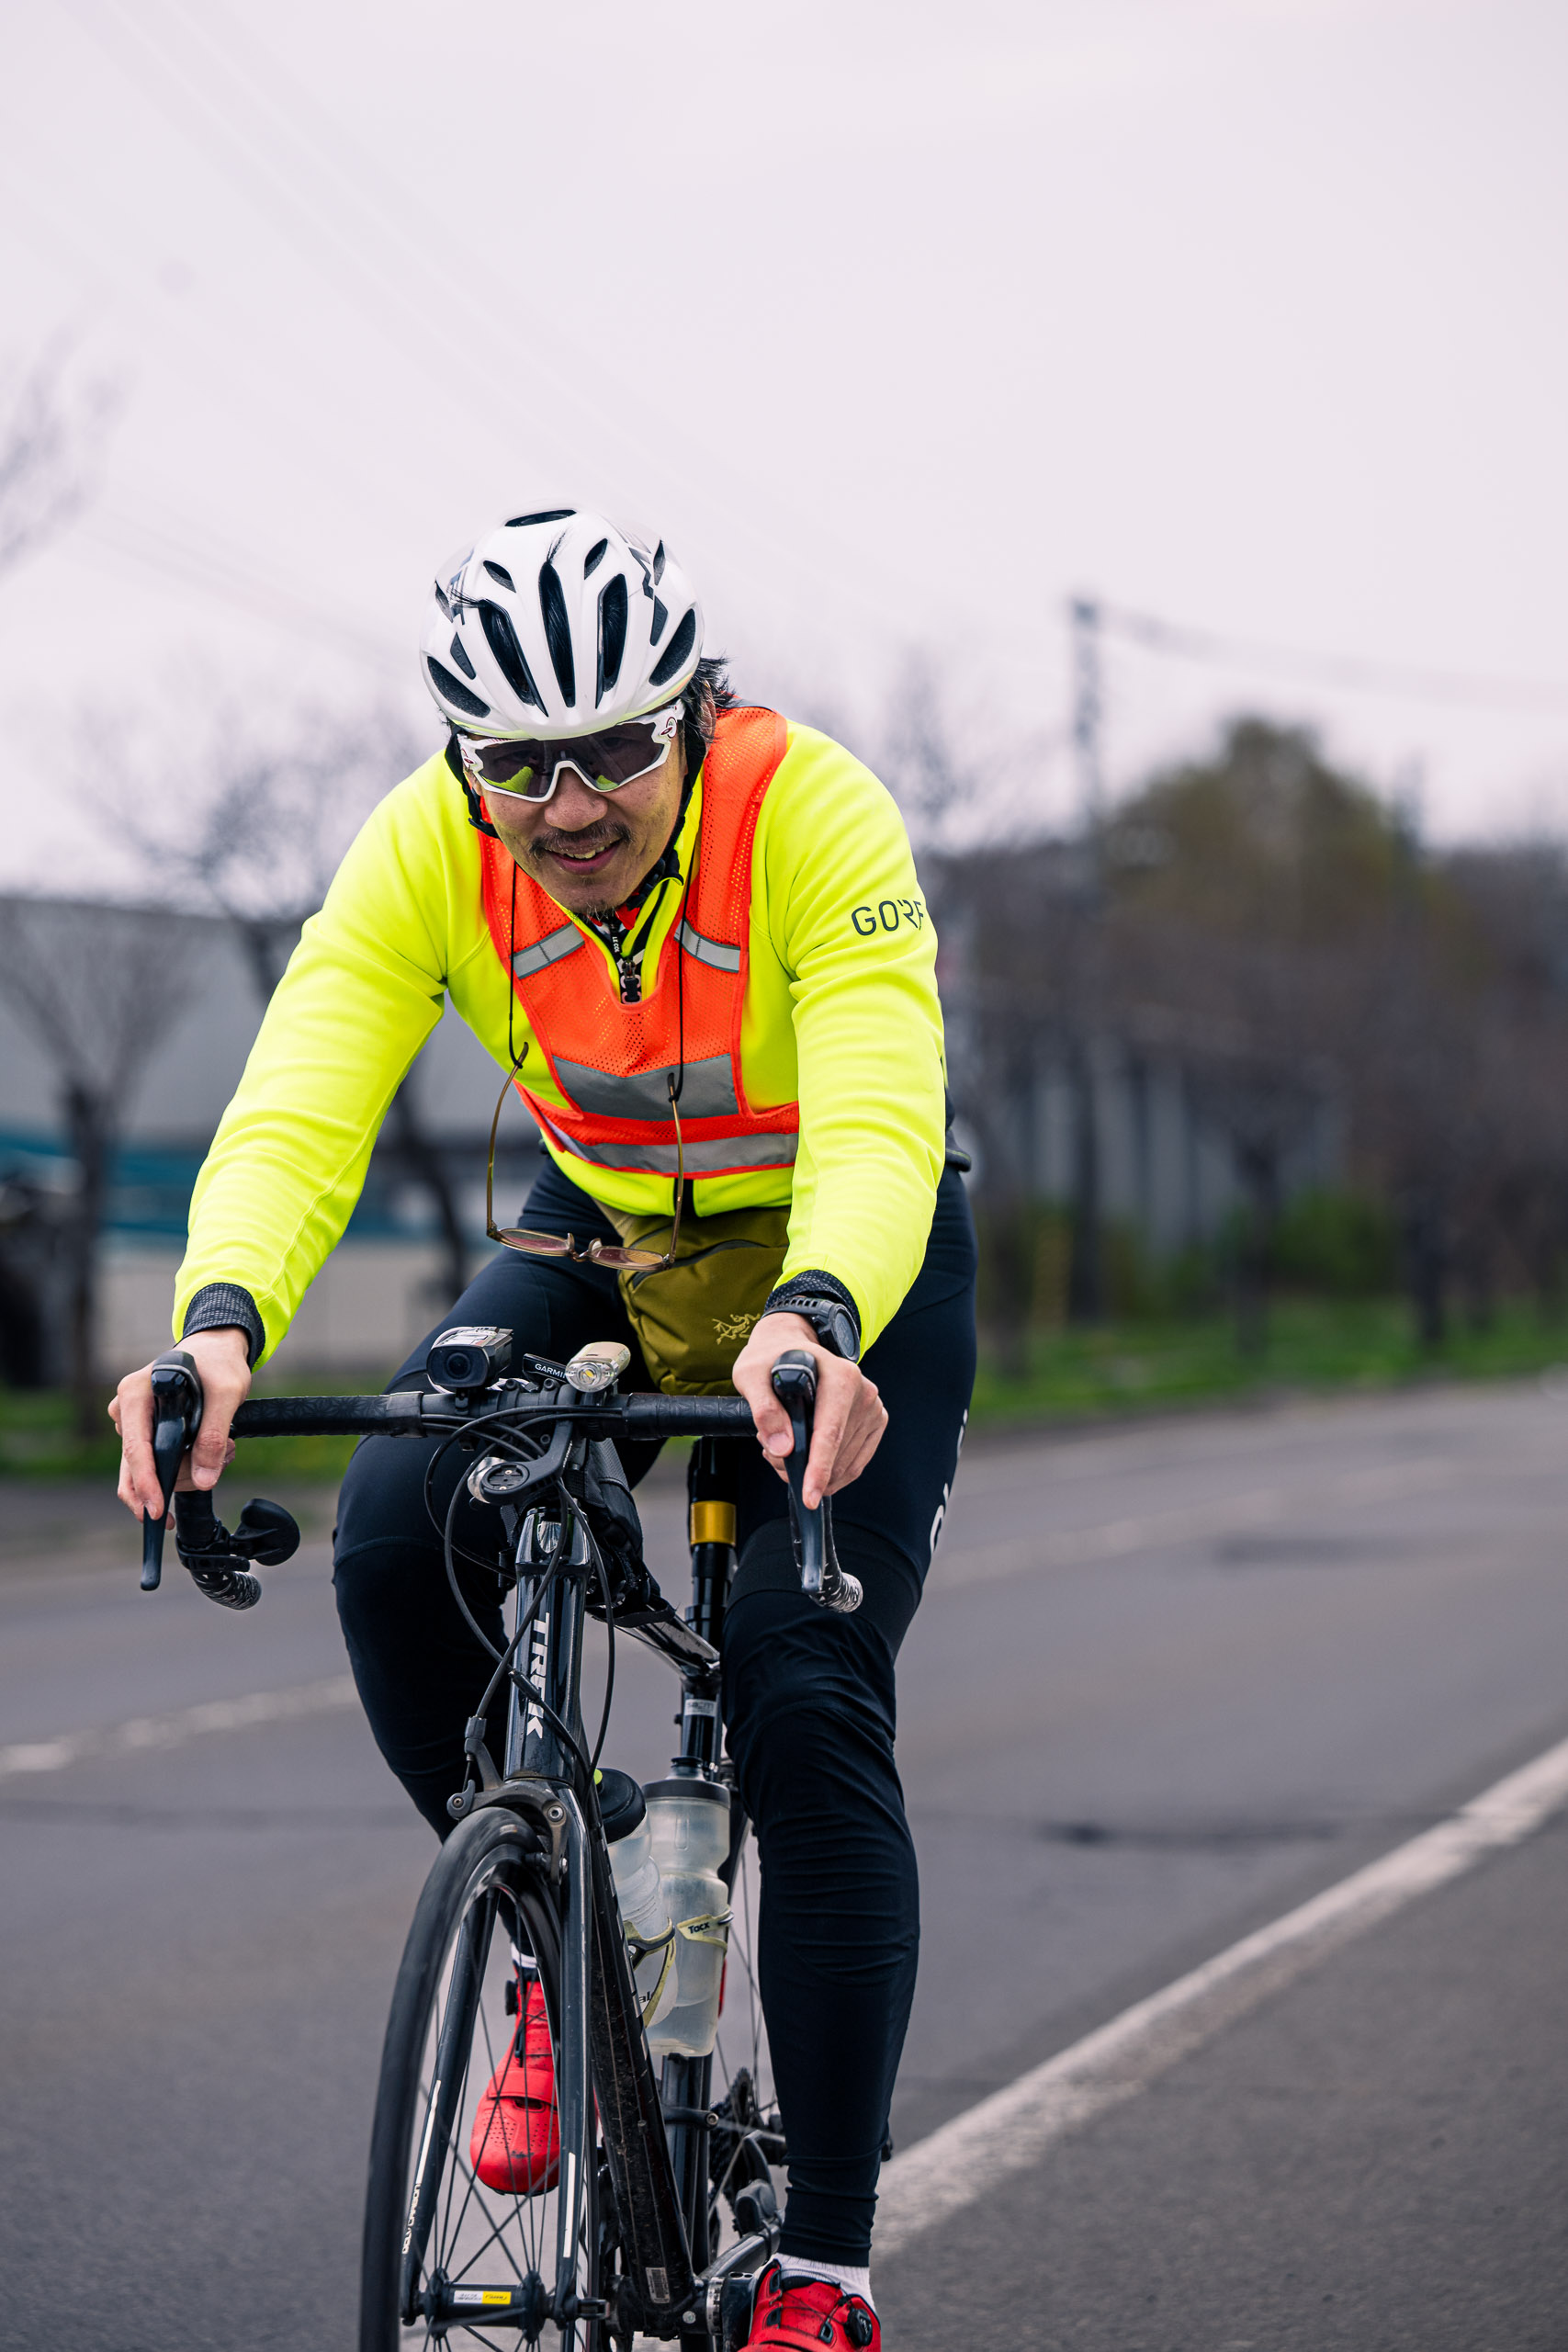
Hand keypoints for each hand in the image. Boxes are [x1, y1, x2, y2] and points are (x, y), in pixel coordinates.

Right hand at [110, 1327, 252, 1519]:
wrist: (216, 1351)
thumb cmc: (218, 1363)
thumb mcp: (226, 1392)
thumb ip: (213, 1435)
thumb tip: (204, 1480)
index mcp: (135, 1394)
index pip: (135, 1448)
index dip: (146, 1483)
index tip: (156, 1510)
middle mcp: (126, 1410)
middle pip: (137, 1467)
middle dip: (174, 1480)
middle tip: (211, 1472)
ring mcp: (134, 1424)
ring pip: (150, 1471)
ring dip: (186, 1473)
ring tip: (223, 1451)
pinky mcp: (145, 1434)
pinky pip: (157, 1465)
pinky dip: (184, 1469)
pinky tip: (209, 1457)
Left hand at [729, 1312, 886, 1509]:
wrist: (790, 1346)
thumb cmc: (770, 1359)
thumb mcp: (751, 1376)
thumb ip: (764, 1410)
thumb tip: (783, 1448)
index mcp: (840, 1377)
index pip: (830, 1433)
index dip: (818, 1468)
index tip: (809, 1496)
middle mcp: (863, 1392)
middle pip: (836, 1453)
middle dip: (802, 1469)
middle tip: (771, 1455)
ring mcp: (872, 1408)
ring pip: (845, 1463)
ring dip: (814, 1471)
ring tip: (784, 1449)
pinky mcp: (875, 1422)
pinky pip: (855, 1463)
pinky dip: (831, 1471)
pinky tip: (808, 1458)